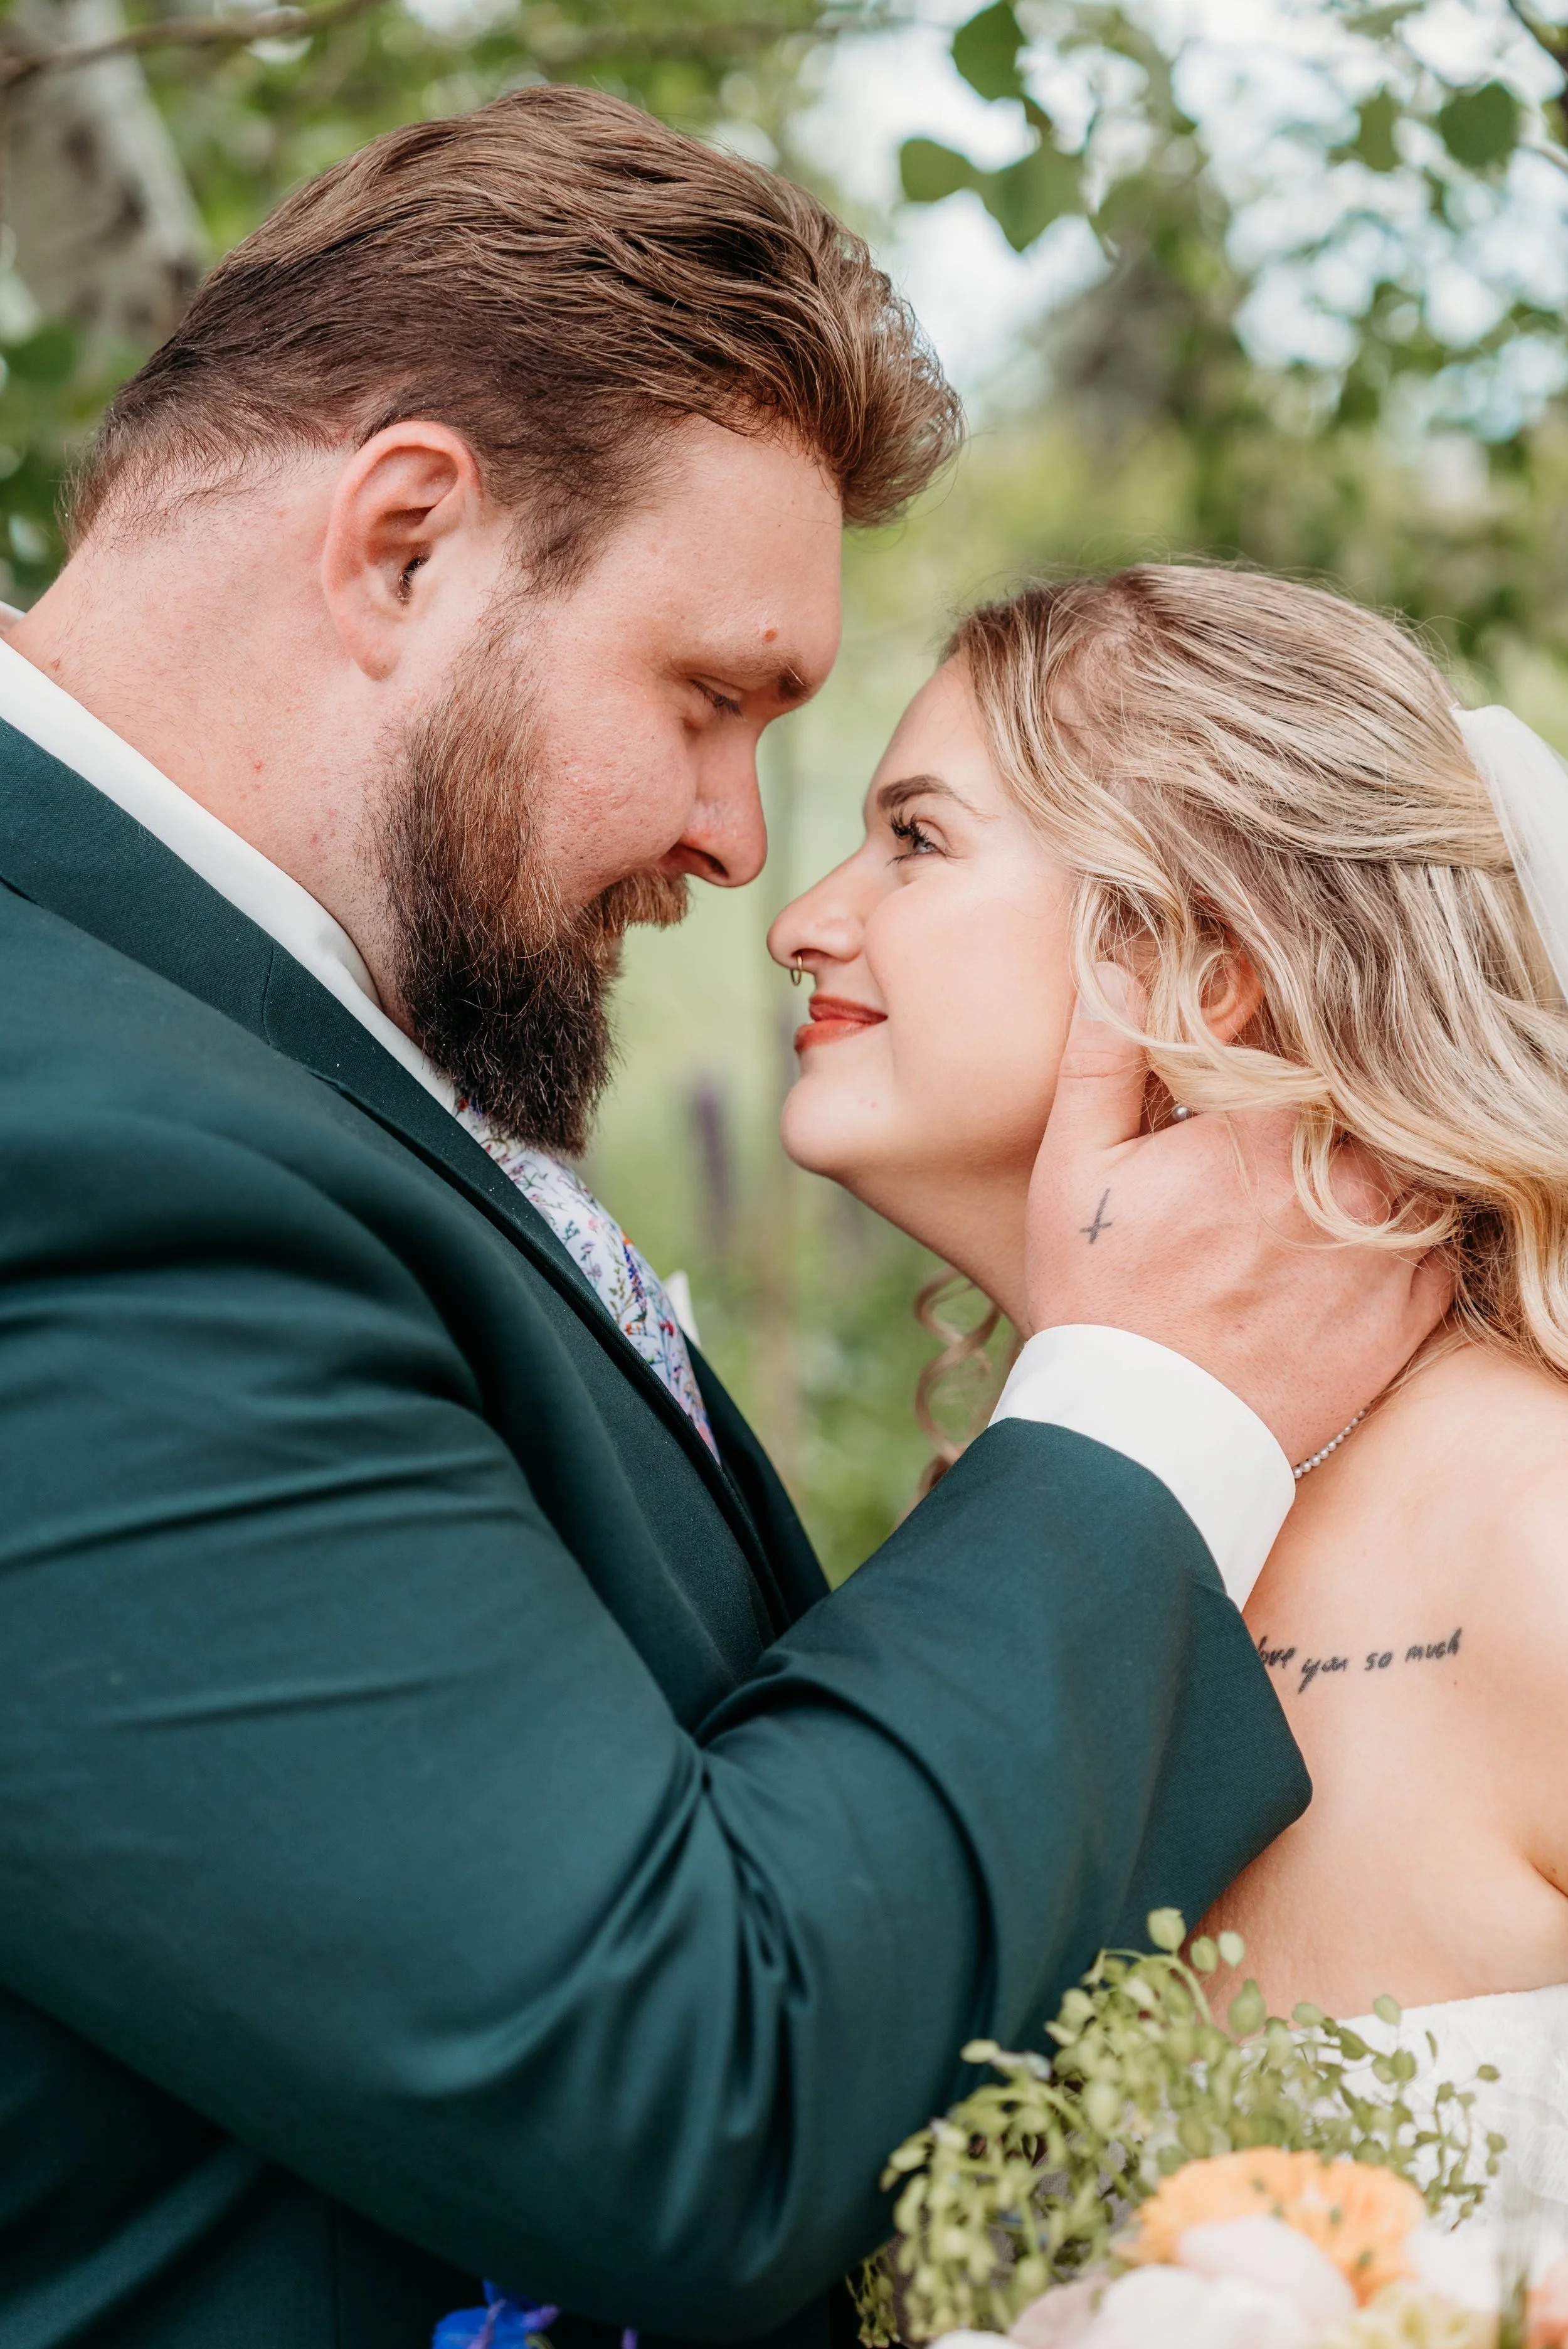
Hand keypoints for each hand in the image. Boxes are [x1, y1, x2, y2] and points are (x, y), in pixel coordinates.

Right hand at [1025, 975, 1453, 1465]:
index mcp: (1268, 1130)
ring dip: (1381, 1158)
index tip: (1264, 1043)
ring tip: (1324, 1173)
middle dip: (1344, 1096)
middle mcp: (1345, 1183)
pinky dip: (1407, 1228)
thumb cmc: (1099, 1296)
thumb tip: (1122, 962)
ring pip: (1419, 1164)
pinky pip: (1439, 1241)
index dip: (1292, 1031)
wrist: (1143, 1438)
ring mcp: (1386, 1252)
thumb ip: (1104, 1055)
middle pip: (1378, 1100)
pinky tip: (1351, 1237)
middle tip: (1293, 1120)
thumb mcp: (1074, 1166)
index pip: (1317, 1036)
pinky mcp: (1408, 1315)